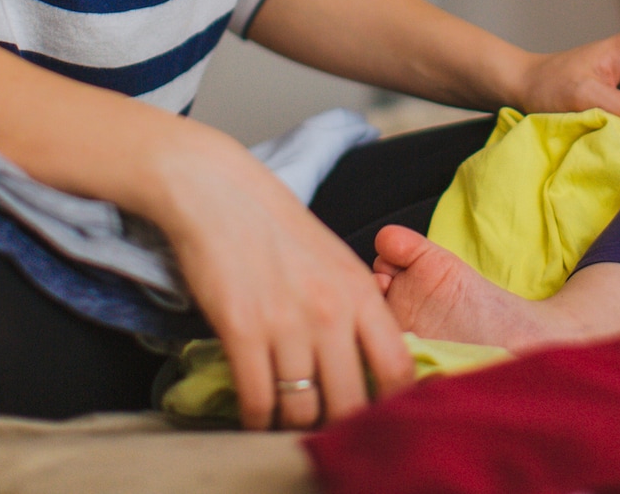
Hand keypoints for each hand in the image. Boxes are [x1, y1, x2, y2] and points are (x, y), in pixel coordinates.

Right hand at [153, 126, 414, 430]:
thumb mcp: (337, 262)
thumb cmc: (279, 227)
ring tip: (287, 418)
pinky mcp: (243, 330)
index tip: (378, 416)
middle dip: (340, 425)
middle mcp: (331, 312)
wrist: (222, 194)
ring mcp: (287, 323)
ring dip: (293, 423)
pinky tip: (255, 413)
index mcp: (362, 292)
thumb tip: (373, 360)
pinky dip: (256, 417)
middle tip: (327, 424)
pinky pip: (257, 399)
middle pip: (350, 403)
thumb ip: (358, 309)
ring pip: (301, 410)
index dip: (392, 405)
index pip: (398, 369)